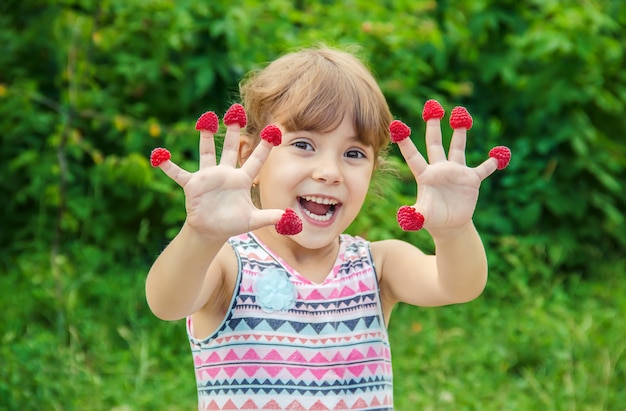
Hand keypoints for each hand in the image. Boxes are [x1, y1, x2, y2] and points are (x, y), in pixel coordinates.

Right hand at [151, 105, 284, 239]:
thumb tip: (289, 217)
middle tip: (236, 110)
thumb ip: (270, 216)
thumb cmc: (232, 223)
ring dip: (206, 137)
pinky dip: (168, 165)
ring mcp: (208, 176)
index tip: (274, 129)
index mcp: (242, 179)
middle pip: (231, 148)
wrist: (211, 230)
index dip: (265, 146)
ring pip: (207, 152)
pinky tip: (159, 155)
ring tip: (206, 118)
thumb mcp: (253, 220)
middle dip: (233, 130)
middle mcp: (226, 173)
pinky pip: (178, 173)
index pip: (256, 160)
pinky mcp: (193, 184)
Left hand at [390, 100, 509, 234]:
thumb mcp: (423, 217)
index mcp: (425, 175)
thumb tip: (403, 216)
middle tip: (432, 105)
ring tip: (461, 114)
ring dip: (460, 132)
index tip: (397, 124)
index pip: (413, 155)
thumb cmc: (433, 220)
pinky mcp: (471, 179)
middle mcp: (439, 169)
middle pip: (434, 143)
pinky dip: (493, 161)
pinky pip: (484, 168)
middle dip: (433, 125)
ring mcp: (456, 172)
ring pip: (457, 147)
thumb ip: (414, 216)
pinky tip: (500, 152)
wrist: (450, 226)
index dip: (405, 142)